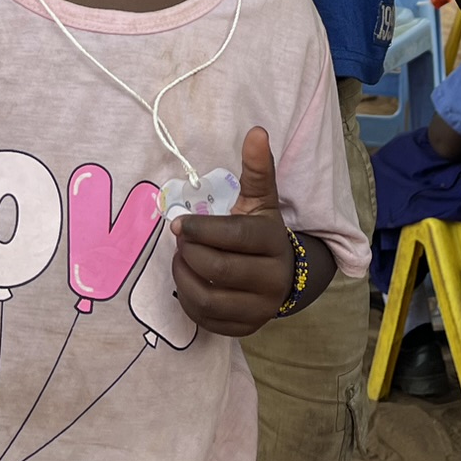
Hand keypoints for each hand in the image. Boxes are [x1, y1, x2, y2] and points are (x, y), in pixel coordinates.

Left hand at [172, 128, 293, 337]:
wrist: (281, 274)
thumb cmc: (261, 232)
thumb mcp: (261, 200)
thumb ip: (256, 168)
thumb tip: (256, 131)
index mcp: (273, 242)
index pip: (233, 237)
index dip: (201, 229)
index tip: (178, 224)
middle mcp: (272, 280)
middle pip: (218, 269)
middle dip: (190, 252)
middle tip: (180, 241)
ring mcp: (260, 310)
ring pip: (208, 299)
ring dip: (184, 277)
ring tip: (181, 260)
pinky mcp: (245, 329)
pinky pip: (206, 320)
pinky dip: (188, 300)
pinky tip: (188, 280)